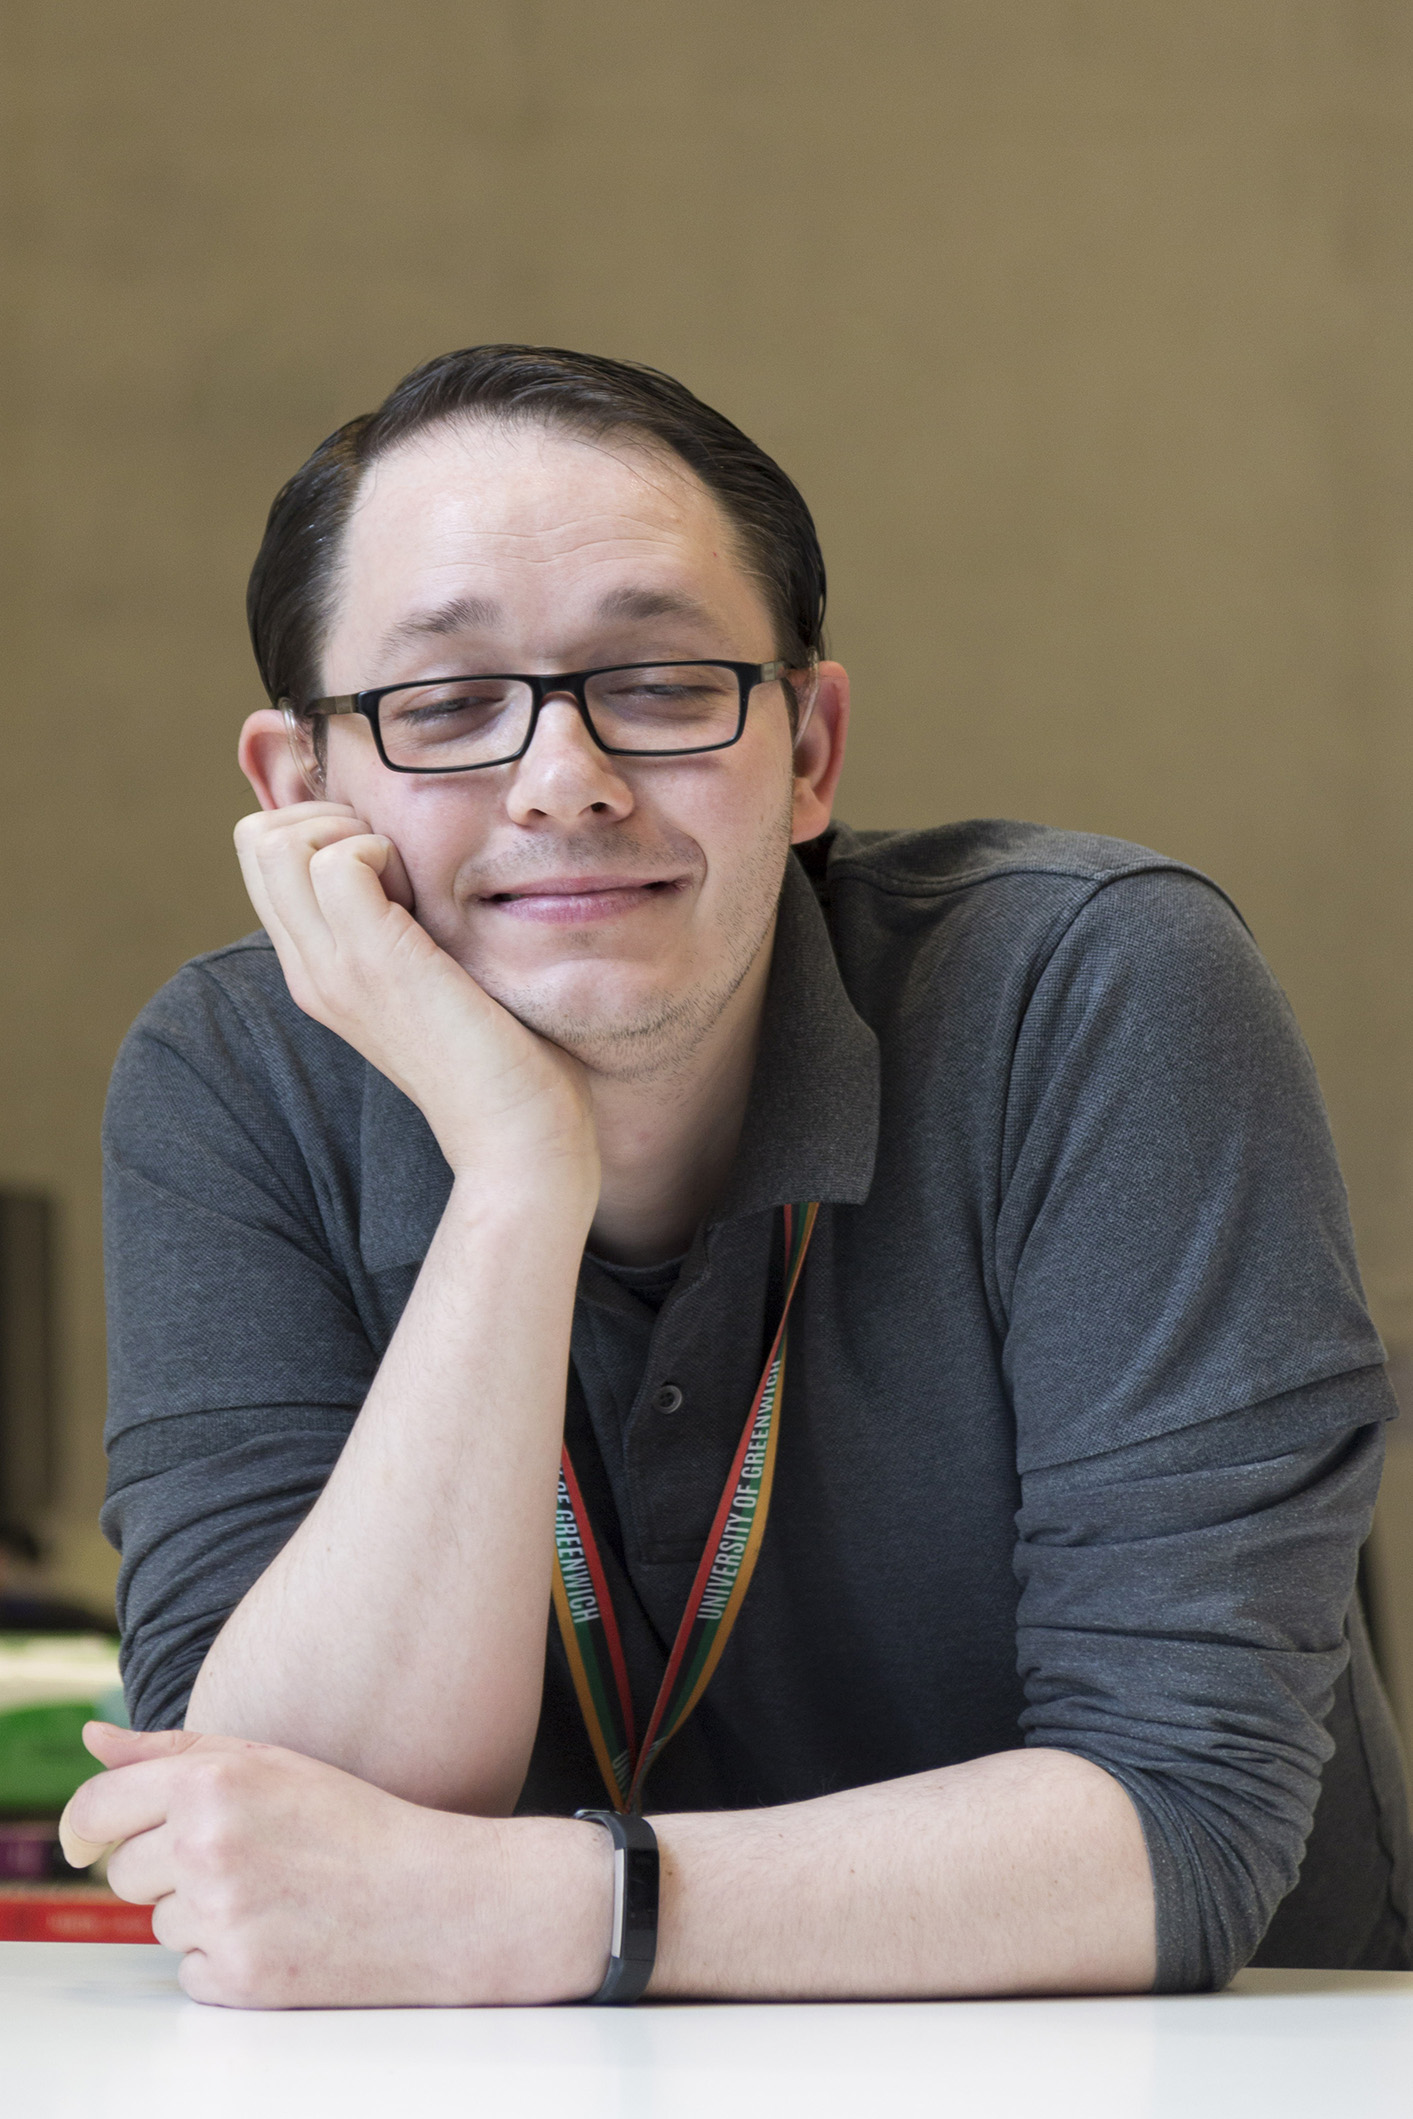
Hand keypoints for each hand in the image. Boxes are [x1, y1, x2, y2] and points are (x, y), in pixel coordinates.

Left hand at [60, 1724, 610, 2007]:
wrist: (437, 1898)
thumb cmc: (355, 1822)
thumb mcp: (269, 1764)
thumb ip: (170, 1751)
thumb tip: (92, 1739)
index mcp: (212, 1781)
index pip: (96, 1807)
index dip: (82, 1827)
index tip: (85, 1841)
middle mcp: (208, 1844)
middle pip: (126, 1871)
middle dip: (168, 1868)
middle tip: (244, 1857)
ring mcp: (222, 1914)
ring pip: (160, 1924)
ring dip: (202, 1915)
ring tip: (276, 1893)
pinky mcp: (239, 1978)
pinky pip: (191, 1973)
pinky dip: (226, 1962)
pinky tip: (282, 1933)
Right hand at [234, 803, 597, 1196]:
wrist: (517, 1136)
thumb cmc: (505, 1058)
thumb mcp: (436, 976)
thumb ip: (412, 927)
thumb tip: (420, 868)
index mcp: (318, 970)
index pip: (266, 858)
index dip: (325, 829)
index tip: (394, 866)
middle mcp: (309, 968)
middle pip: (255, 838)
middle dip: (328, 815)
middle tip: (396, 863)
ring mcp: (332, 967)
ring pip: (274, 839)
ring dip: (349, 831)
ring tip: (404, 879)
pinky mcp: (373, 963)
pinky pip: (336, 862)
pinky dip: (380, 850)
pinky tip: (421, 897)